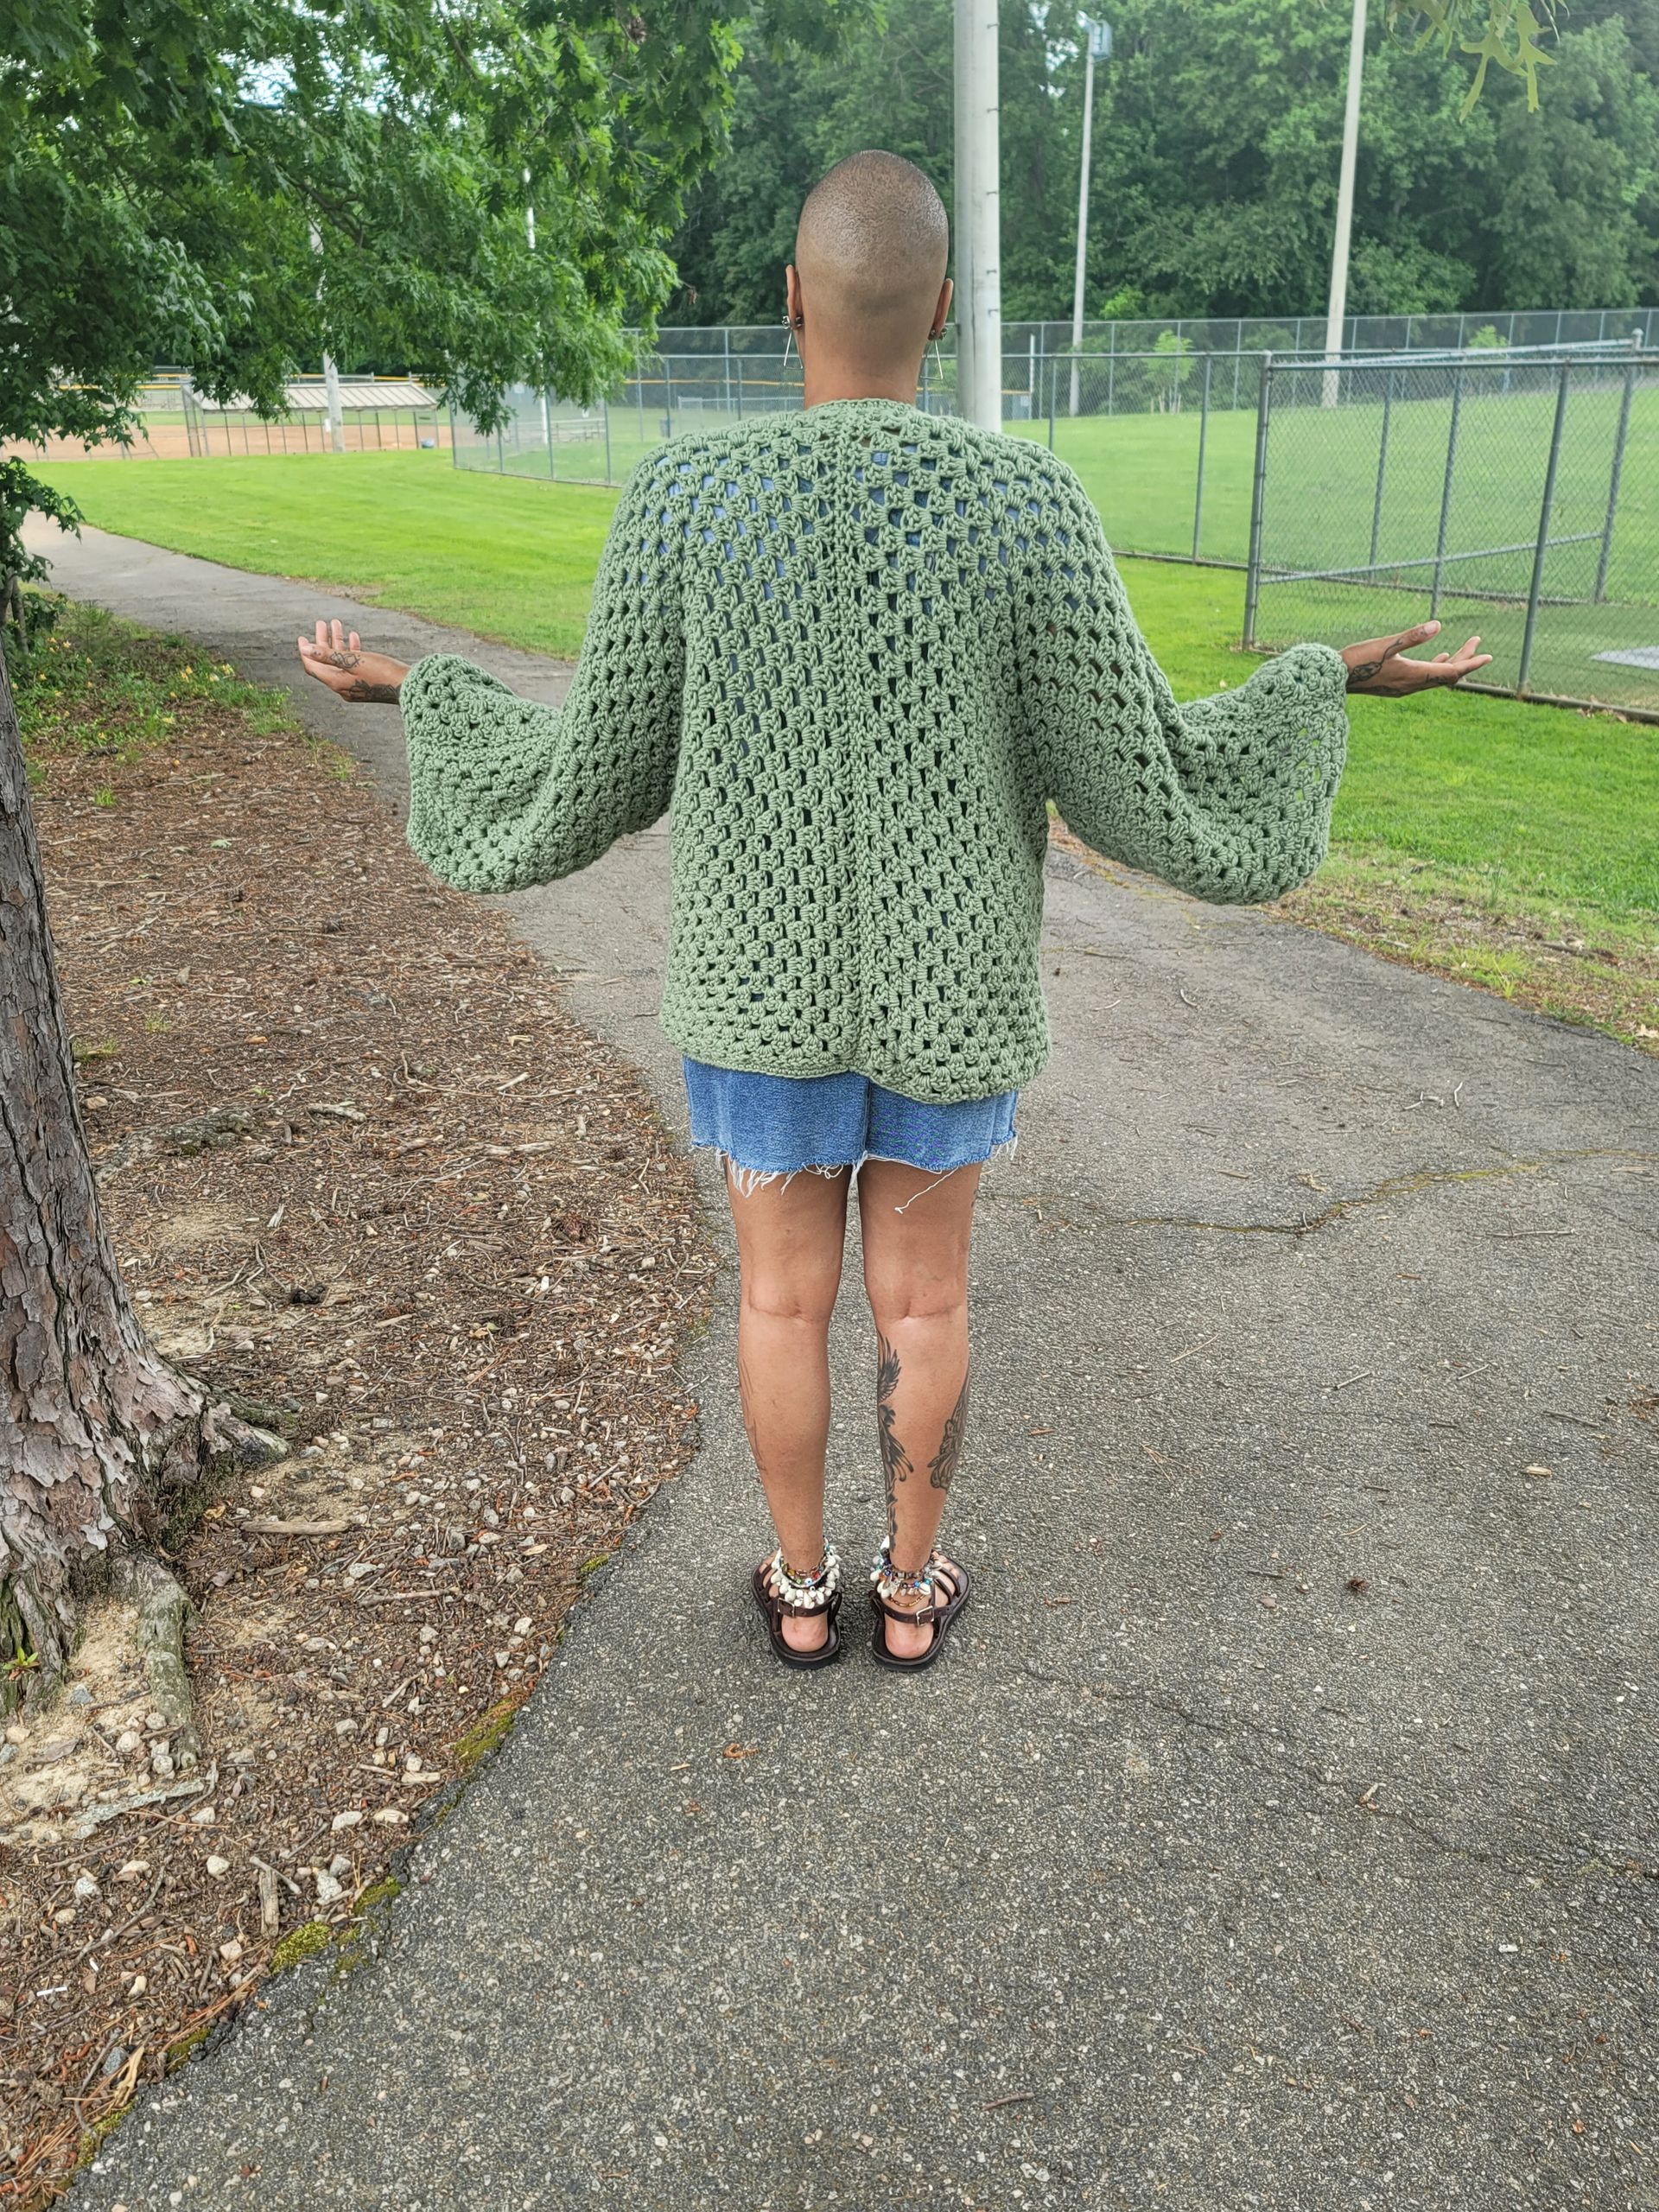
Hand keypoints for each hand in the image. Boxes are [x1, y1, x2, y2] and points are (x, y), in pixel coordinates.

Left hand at [297, 619, 409, 702]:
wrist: (407, 686)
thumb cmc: (381, 672)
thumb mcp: (353, 660)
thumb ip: (327, 655)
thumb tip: (305, 649)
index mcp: (336, 682)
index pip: (312, 666)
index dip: (306, 651)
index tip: (302, 637)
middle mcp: (342, 686)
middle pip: (325, 662)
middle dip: (322, 641)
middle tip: (321, 623)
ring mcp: (354, 685)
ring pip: (339, 661)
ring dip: (337, 642)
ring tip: (337, 623)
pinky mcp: (365, 682)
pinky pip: (352, 665)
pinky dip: (350, 650)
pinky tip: (353, 636)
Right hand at [1340, 619, 1491, 696]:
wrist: (1334, 678)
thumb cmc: (1358, 660)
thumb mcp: (1386, 644)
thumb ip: (1413, 636)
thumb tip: (1439, 625)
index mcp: (1413, 675)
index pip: (1451, 672)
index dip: (1471, 663)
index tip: (1488, 656)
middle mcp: (1412, 685)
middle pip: (1448, 674)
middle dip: (1465, 659)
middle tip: (1478, 642)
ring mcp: (1404, 687)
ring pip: (1437, 676)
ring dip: (1452, 663)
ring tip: (1465, 647)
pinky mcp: (1397, 685)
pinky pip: (1425, 678)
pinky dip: (1436, 667)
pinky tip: (1440, 656)